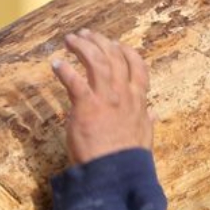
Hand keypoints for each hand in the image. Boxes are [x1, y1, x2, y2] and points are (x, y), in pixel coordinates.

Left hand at [51, 29, 152, 164]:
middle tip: (86, 34)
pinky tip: (56, 64)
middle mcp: (123, 94)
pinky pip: (74, 80)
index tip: (115, 44)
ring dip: (83, 46)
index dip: (125, 51)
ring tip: (71, 39)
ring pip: (96, 61)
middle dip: (100, 42)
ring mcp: (106, 99)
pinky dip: (64, 70)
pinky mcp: (86, 107)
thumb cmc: (127, 160)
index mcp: (137, 101)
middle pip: (114, 57)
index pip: (137, 67)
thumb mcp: (144, 138)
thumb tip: (153, 112)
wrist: (115, 174)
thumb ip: (147, 122)